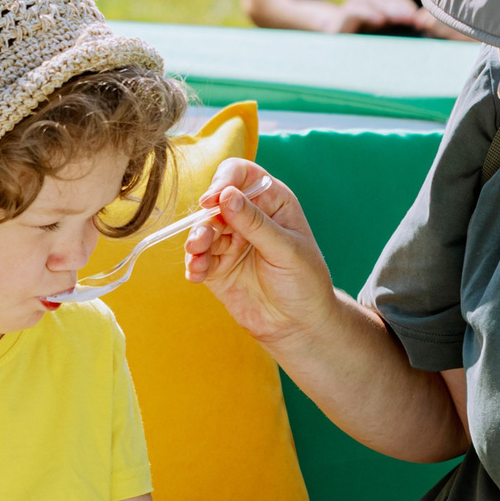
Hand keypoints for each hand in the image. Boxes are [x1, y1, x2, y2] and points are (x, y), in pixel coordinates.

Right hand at [182, 161, 337, 345]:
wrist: (300, 325)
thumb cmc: (305, 282)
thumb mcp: (286, 250)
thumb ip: (255, 223)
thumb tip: (226, 195)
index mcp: (271, 201)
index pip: (241, 175)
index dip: (224, 181)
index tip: (213, 199)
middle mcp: (247, 216)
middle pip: (215, 203)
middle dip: (205, 219)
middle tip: (202, 239)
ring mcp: (230, 241)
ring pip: (203, 230)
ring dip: (196, 241)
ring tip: (197, 255)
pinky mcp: (218, 267)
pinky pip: (198, 259)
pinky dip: (194, 264)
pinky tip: (197, 274)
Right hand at [334, 0, 425, 33]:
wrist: (341, 31)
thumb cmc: (369, 24)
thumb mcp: (388, 17)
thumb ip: (401, 15)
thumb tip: (420, 18)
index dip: (404, 0)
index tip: (415, 13)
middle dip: (399, 5)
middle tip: (412, 17)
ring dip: (387, 8)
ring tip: (400, 19)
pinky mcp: (344, 11)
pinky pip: (357, 8)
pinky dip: (369, 13)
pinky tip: (381, 21)